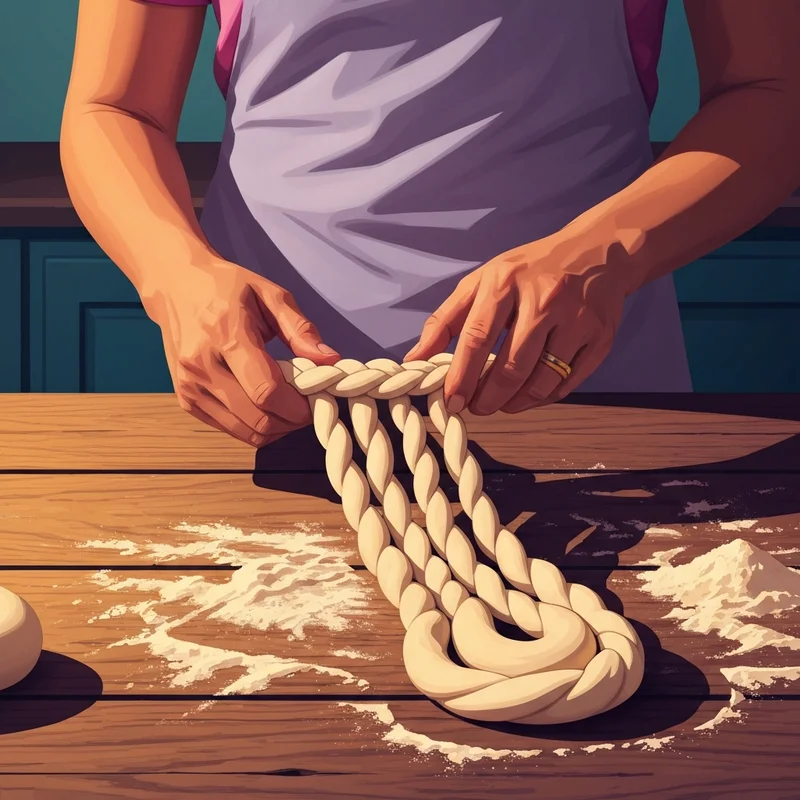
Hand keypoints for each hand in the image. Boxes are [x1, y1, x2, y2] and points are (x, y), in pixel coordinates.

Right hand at [145, 257, 339, 446]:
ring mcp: (190, 387)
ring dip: (276, 428)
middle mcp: (202, 367)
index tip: (318, 398)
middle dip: (292, 420)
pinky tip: (266, 407)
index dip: (298, 405)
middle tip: (308, 406)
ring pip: (245, 432)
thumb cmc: (226, 287)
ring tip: (289, 407)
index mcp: (226, 336)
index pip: (267, 390)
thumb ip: (300, 329)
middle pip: (258, 418)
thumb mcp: (270, 295)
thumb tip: (331, 360)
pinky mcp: (186, 400)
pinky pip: (229, 430)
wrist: (176, 285)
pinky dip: (254, 427)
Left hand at [404, 234, 634, 414]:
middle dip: (488, 398)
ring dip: (515, 403)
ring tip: (501, 404)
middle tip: (477, 408)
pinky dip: (544, 397)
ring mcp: (577, 319)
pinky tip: (528, 395)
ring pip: (541, 381)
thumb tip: (414, 359)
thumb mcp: (483, 282)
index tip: (452, 401)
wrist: (598, 252)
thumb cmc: (529, 271)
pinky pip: (567, 383)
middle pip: (511, 366)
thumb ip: (445, 320)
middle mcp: (544, 299)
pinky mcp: (600, 338)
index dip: (462, 376)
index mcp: (507, 282)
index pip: (477, 337)